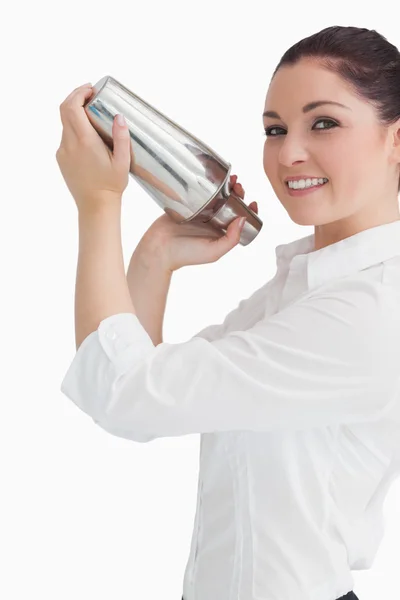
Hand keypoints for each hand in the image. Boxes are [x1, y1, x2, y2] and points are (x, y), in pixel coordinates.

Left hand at [55, 83, 131, 211]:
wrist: (95, 206)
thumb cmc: (111, 186)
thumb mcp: (122, 162)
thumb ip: (121, 138)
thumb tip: (119, 117)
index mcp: (85, 142)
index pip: (72, 107)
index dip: (79, 93)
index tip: (91, 90)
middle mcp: (69, 144)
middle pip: (64, 110)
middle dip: (75, 98)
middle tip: (91, 95)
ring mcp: (63, 152)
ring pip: (65, 124)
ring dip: (75, 114)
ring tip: (92, 115)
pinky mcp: (62, 158)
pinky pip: (65, 137)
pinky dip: (74, 129)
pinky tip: (89, 137)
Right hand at [135, 174, 257, 271]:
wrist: (158, 249)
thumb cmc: (185, 254)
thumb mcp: (214, 252)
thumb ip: (231, 239)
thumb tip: (243, 219)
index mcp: (221, 234)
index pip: (240, 220)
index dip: (249, 210)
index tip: (252, 202)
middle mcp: (212, 222)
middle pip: (231, 204)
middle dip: (239, 194)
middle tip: (239, 186)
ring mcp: (200, 212)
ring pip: (218, 196)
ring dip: (227, 187)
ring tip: (231, 179)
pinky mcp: (188, 204)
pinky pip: (202, 192)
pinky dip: (210, 184)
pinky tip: (214, 177)